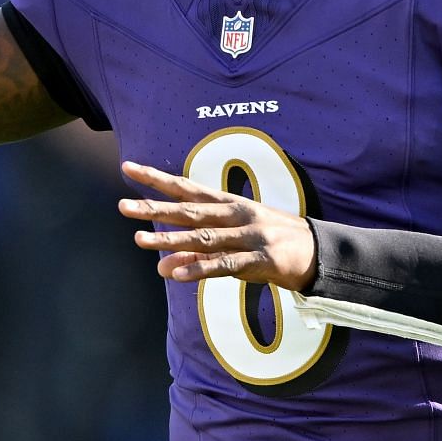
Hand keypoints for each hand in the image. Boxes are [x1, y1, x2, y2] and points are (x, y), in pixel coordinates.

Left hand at [118, 161, 316, 286]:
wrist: (318, 253)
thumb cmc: (271, 244)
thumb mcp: (232, 244)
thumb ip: (196, 253)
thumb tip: (161, 266)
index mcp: (229, 205)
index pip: (186, 188)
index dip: (157, 178)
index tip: (128, 167)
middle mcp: (236, 215)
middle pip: (189, 210)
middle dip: (155, 208)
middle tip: (123, 206)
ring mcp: (248, 236)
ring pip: (203, 237)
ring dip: (170, 239)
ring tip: (140, 240)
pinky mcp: (260, 260)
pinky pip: (225, 266)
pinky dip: (201, 269)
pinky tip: (177, 273)